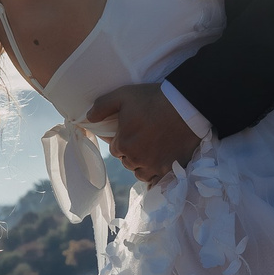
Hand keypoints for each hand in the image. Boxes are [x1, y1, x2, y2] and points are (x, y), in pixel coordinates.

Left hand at [85, 83, 201, 184]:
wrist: (186, 106)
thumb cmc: (152, 99)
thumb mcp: (123, 95)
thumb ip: (102, 106)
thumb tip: (88, 118)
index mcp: (122, 145)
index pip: (116, 149)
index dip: (122, 140)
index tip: (132, 131)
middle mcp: (136, 160)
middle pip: (128, 162)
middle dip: (132, 152)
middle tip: (144, 138)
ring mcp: (154, 166)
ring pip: (140, 173)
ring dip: (142, 165)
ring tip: (151, 151)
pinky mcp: (170, 169)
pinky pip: (157, 179)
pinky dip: (156, 174)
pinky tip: (159, 165)